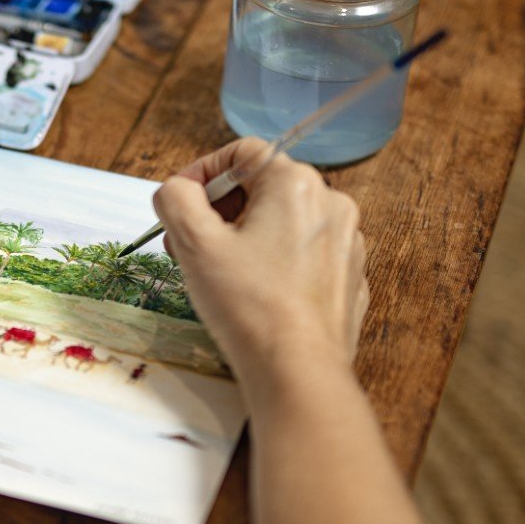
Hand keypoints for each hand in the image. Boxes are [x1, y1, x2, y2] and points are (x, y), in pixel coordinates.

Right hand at [153, 139, 368, 389]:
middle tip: (189, 244)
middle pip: (263, 187)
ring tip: (218, 273)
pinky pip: (303, 256)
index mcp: (296, 184)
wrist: (297, 371)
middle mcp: (331, 205)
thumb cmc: (249, 307)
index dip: (202, 173)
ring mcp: (346, 243)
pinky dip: (274, 264)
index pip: (243, 152)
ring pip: (284, 223)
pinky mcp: (348, 278)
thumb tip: (176, 190)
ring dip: (245, 238)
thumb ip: (176, 199)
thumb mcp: (194, 243)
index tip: (179, 205)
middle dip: (220, 210)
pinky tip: (253, 295)